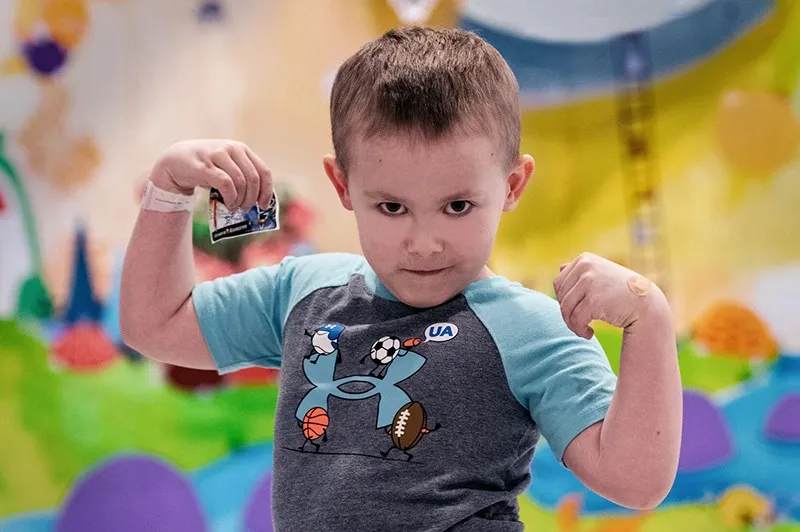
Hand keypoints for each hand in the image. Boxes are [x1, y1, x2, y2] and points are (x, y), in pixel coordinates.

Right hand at [151, 139, 272, 210]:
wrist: (175, 160)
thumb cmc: (206, 167)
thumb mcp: (227, 165)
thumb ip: (242, 175)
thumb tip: (260, 199)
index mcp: (241, 149)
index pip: (263, 171)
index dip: (266, 191)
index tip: (264, 205)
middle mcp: (231, 148)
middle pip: (253, 179)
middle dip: (252, 198)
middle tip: (245, 208)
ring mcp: (218, 155)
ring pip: (240, 182)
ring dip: (240, 199)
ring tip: (234, 207)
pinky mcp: (205, 166)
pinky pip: (226, 184)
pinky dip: (230, 197)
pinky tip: (227, 203)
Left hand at [553, 252, 665, 338]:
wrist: (646, 305)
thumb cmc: (621, 292)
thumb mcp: (601, 275)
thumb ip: (581, 272)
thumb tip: (560, 268)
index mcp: (584, 259)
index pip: (559, 283)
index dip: (563, 301)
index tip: (576, 311)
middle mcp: (585, 266)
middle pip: (560, 296)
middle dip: (567, 313)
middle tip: (579, 323)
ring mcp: (589, 281)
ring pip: (565, 308)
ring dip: (572, 324)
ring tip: (583, 330)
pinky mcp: (593, 299)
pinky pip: (575, 319)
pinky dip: (579, 330)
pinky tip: (589, 333)